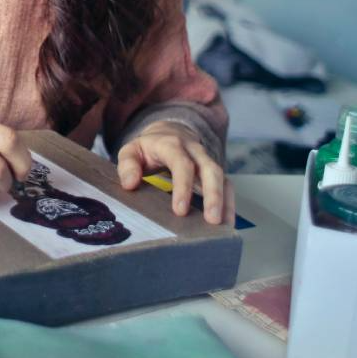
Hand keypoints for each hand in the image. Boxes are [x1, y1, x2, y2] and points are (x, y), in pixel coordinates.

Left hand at [116, 121, 234, 224]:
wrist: (168, 131)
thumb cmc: (148, 147)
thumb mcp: (131, 151)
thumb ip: (127, 165)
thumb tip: (130, 184)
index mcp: (171, 144)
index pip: (181, 163)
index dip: (183, 186)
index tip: (180, 211)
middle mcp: (194, 150)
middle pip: (210, 169)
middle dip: (213, 195)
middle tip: (211, 220)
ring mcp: (206, 160)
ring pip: (222, 177)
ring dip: (224, 201)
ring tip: (223, 226)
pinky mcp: (213, 171)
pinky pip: (227, 185)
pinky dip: (229, 203)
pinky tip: (227, 222)